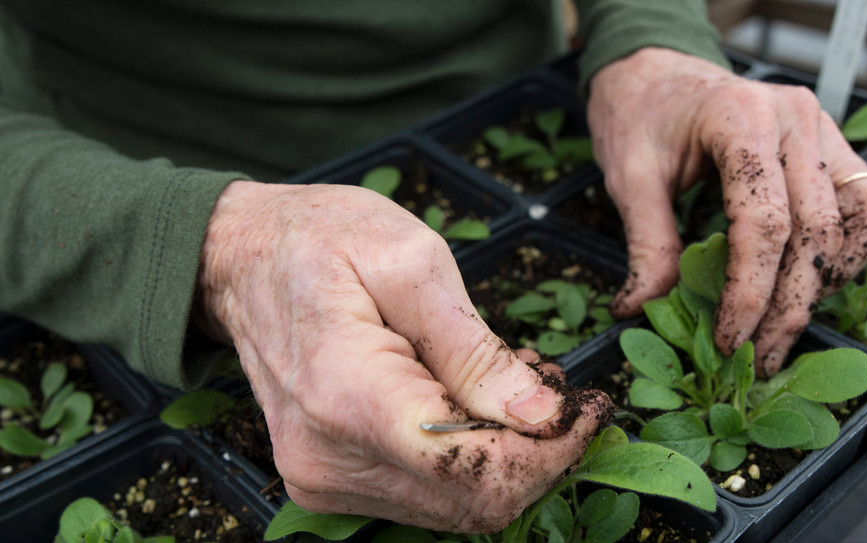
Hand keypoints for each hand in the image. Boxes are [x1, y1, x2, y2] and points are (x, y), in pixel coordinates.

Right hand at [194, 181, 610, 531]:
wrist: (243, 259)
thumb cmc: (323, 240)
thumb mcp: (411, 262)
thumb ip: (475, 349)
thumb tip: (540, 415)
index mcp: (347, 394)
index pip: (472, 466)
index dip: (547, 450)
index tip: (585, 407)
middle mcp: (328, 457)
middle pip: (471, 500)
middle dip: (535, 454)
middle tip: (554, 388)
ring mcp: (323, 478)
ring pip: (456, 509)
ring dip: (505, 457)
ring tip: (510, 384)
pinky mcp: (328, 482)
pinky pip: (425, 497)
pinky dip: (468, 461)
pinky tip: (470, 403)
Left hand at [587, 47, 866, 374]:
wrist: (656, 77)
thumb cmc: (640, 120)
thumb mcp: (629, 180)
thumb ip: (647, 245)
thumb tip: (640, 309)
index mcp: (741, 119)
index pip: (765, 222)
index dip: (751, 291)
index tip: (730, 338)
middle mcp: (795, 119)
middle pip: (815, 231)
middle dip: (789, 306)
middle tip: (757, 358)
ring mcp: (821, 129)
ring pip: (855, 223)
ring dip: (823, 285)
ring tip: (780, 331)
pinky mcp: (830, 146)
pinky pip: (865, 207)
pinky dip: (845, 254)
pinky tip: (807, 287)